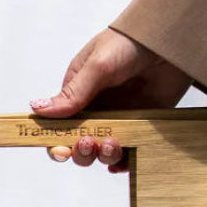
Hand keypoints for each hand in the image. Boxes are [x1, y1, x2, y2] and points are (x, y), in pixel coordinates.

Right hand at [29, 28, 191, 172]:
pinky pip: (129, 154)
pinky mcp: (141, 128)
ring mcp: (119, 121)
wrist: (169, 44)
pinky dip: (125, 163)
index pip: (58, 125)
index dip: (55, 141)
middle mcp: (96, 111)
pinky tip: (125, 161)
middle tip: (89, 143)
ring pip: (104, 153)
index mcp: (78, 94)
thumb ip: (72, 93)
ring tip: (113, 144)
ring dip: (104, 156)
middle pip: (79, 145)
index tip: (60, 150)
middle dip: (81, 152)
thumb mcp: (97, 66)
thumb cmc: (130, 44)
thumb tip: (37, 109)